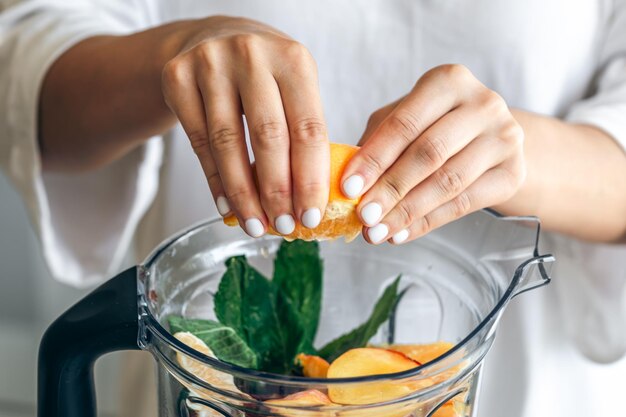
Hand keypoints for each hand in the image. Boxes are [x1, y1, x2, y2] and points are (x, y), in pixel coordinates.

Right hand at [162, 16, 328, 236]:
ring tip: (255, 225)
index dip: (311, 178)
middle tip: (285, 227)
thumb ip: (302, 133)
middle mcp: (252, 55)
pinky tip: (227, 207)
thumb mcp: (293, 87)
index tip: (312, 216)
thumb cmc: (264, 74)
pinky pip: (198, 142)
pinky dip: (215, 181)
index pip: (308, 128)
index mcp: (293, 59)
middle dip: (278, 192)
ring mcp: (210, 64)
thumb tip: (309, 200)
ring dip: (243, 194)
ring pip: (228, 144)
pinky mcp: (177, 78)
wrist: (212, 38)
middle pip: (268, 137)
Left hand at [342, 64, 525, 243]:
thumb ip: (377, 143)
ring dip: (406, 212)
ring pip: (447, 182)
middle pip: (428, 154)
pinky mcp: (513, 172)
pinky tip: (401, 234)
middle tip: (362, 216)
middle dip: (390, 189)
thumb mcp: (404, 120)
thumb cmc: (434, 125)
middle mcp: (483, 103)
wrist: (491, 139)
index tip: (347, 187)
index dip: (374, 158)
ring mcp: (505, 138)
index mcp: (449, 80)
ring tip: (375, 232)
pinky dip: (427, 222)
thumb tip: (346, 183)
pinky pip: (464, 204)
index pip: (405, 124)